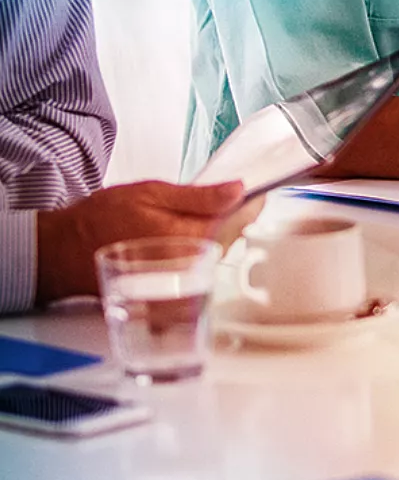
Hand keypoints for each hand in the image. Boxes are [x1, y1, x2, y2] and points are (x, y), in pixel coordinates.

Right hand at [34, 180, 247, 305]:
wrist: (63, 254)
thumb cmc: (100, 220)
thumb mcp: (150, 194)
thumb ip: (198, 196)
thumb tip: (237, 190)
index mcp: (190, 238)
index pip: (241, 220)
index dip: (252, 202)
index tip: (255, 191)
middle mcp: (191, 266)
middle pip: (233, 238)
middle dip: (236, 217)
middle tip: (226, 199)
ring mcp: (183, 281)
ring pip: (218, 252)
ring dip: (220, 232)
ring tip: (202, 215)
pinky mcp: (172, 289)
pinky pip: (200, 266)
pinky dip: (202, 248)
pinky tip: (188, 236)